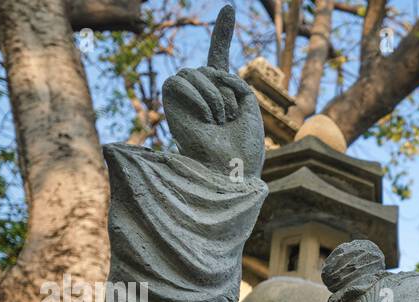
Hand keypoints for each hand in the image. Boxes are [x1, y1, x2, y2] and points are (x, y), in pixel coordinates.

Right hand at [162, 5, 264, 178]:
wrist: (233, 169)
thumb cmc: (244, 143)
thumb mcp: (247, 102)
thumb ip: (229, 77)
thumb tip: (207, 72)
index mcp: (223, 90)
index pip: (219, 55)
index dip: (222, 32)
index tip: (229, 7)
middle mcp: (203, 91)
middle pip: (211, 67)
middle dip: (227, 89)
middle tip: (229, 119)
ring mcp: (186, 97)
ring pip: (195, 72)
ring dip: (214, 96)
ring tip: (218, 122)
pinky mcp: (171, 104)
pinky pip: (178, 81)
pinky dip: (196, 96)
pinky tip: (204, 117)